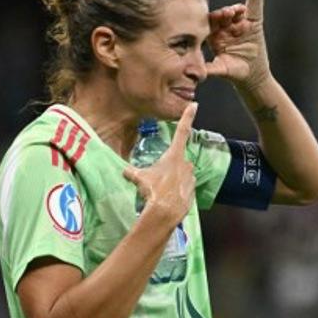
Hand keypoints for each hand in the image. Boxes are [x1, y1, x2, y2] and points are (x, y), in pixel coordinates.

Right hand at [123, 102, 197, 226]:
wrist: (165, 212)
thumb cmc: (153, 190)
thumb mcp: (139, 179)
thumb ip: (132, 173)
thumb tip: (124, 171)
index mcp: (174, 155)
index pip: (182, 131)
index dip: (188, 117)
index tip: (194, 105)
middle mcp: (186, 164)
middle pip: (178, 160)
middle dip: (170, 167)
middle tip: (158, 178)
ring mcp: (191, 178)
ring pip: (182, 175)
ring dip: (174, 180)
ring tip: (161, 190)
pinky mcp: (192, 192)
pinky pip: (184, 188)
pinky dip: (177, 192)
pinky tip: (168, 199)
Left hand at [206, 0, 270, 90]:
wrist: (252, 76)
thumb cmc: (233, 73)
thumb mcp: (221, 70)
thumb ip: (209, 68)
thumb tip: (191, 72)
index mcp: (214, 35)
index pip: (209, 24)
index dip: (211, 20)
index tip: (214, 20)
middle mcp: (225, 27)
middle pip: (222, 15)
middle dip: (223, 13)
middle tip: (226, 14)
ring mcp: (239, 23)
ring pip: (236, 11)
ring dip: (235, 9)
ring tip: (236, 11)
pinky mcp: (253, 21)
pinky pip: (255, 7)